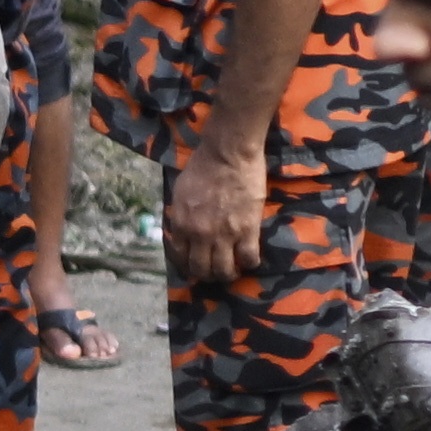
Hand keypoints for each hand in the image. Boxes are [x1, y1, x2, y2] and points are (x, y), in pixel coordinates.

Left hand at [167, 133, 269, 289]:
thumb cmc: (202, 167)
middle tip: (215, 273)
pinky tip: (250, 260)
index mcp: (181, 225)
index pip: (180, 258)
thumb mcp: (180, 193)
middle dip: (207, 275)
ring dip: (228, 275)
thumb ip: (180, 215)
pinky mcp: (248, 230)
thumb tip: (181, 228)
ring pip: (224, 269)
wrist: (228, 155)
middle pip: (201, 269)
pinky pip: (249, 257)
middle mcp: (200, 235)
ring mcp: (224, 235)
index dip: (188, 266)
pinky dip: (250, 263)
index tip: (195, 267)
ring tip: (233, 272)